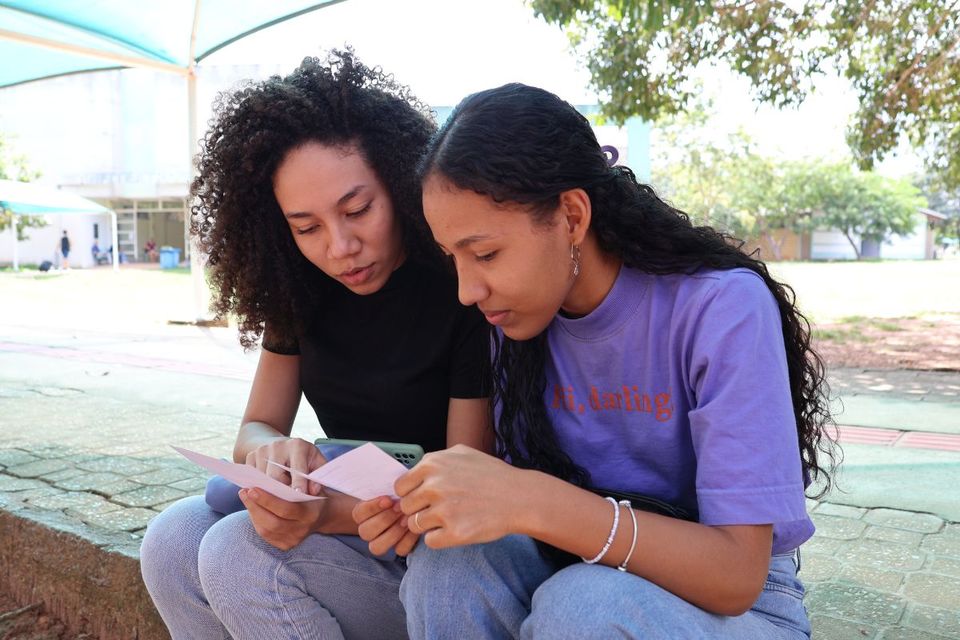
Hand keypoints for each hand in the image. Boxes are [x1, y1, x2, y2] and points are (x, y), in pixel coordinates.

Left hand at [238, 487, 326, 550]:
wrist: (324, 515)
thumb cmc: (314, 494)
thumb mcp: (311, 485)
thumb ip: (296, 482)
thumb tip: (272, 478)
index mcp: (310, 514)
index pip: (285, 509)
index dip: (267, 500)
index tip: (252, 488)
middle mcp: (302, 530)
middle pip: (273, 523)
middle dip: (255, 507)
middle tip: (244, 491)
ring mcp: (294, 540)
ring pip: (266, 530)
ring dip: (253, 513)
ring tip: (245, 497)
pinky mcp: (286, 545)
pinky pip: (266, 535)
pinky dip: (256, 521)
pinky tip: (252, 508)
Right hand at [246, 437, 325, 493]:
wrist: (282, 445)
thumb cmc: (304, 458)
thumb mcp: (316, 463)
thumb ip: (318, 478)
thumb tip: (313, 491)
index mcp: (297, 445)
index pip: (297, 468)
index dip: (298, 483)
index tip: (299, 495)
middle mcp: (278, 445)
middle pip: (275, 476)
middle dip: (281, 491)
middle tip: (288, 501)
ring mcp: (262, 450)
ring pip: (262, 479)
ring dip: (270, 490)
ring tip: (280, 494)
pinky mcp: (250, 455)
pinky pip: (252, 478)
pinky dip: (259, 486)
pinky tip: (268, 488)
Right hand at [353, 496, 419, 555]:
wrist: (413, 503)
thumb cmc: (398, 494)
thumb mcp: (391, 489)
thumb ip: (387, 490)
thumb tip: (392, 493)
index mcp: (361, 514)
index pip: (359, 514)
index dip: (373, 507)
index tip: (388, 499)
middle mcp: (367, 531)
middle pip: (365, 532)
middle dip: (385, 519)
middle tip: (399, 508)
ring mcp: (380, 542)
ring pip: (377, 547)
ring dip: (393, 532)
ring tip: (406, 519)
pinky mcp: (398, 549)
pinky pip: (399, 550)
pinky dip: (408, 540)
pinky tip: (414, 528)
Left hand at [395, 444, 523, 548]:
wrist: (520, 497)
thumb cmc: (492, 475)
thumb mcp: (463, 453)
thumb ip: (435, 459)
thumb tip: (414, 470)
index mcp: (432, 465)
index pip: (400, 487)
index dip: (411, 494)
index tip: (424, 498)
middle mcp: (434, 486)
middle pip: (406, 507)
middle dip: (419, 511)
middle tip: (439, 510)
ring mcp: (443, 510)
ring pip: (415, 525)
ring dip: (429, 526)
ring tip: (449, 519)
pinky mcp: (454, 533)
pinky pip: (430, 542)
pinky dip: (440, 539)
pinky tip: (456, 529)